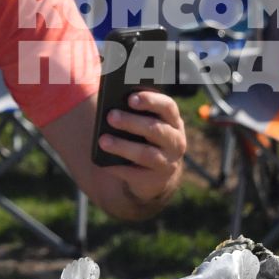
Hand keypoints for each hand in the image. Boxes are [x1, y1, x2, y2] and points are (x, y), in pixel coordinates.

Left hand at [100, 89, 186, 208]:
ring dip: (123, 146)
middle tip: (111, 116)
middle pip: (155, 129)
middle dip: (131, 122)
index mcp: (173, 121)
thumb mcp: (145, 124)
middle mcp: (175, 141)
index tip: (130, 98)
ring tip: (102, 140)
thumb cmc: (145, 139)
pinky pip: (136, 174)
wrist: (156, 174)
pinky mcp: (156, 180)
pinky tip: (104, 162)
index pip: (167, 107)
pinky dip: (119, 167)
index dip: (150, 101)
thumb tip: (111, 108)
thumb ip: (134, 113)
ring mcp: (168, 162)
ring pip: (146, 154)